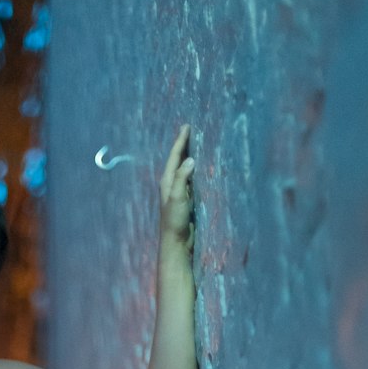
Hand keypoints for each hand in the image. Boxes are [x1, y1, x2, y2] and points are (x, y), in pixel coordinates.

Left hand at [159, 123, 195, 251]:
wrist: (176, 242)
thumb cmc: (174, 220)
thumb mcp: (177, 197)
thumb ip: (182, 178)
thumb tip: (190, 160)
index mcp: (167, 181)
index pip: (174, 156)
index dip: (180, 141)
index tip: (186, 126)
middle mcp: (171, 184)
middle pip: (177, 160)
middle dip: (183, 145)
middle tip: (189, 130)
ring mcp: (178, 192)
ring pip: (184, 168)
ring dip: (188, 156)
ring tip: (195, 144)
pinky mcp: (186, 199)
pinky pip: (190, 178)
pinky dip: (194, 169)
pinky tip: (200, 167)